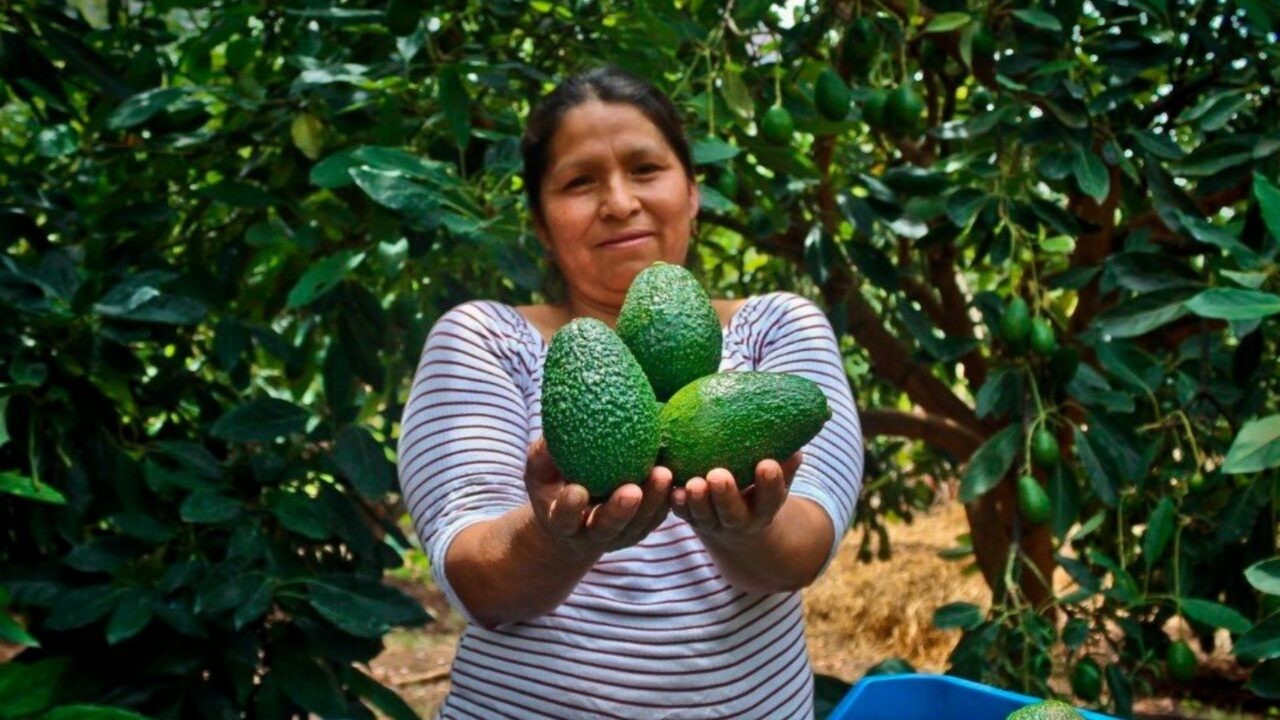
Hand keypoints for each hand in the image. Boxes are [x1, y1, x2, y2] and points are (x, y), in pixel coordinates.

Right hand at [524, 437, 672, 556]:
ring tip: (663, 474)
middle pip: (607, 527)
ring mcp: (618, 536)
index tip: (577, 490)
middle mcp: (590, 534)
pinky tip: (677, 477)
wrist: (575, 521)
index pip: (563, 518)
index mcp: (561, 522)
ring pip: (638, 524)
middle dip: (621, 510)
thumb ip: (543, 456)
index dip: (570, 508)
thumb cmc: (554, 488)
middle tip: (632, 490)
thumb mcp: (540, 474)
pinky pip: (656, 518)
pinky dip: (667, 501)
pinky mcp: (640, 529)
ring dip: (652, 502)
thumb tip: (552, 430)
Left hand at [669, 452, 802, 537]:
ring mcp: (712, 522)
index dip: (770, 484)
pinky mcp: (689, 518)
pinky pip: (681, 513)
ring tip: (693, 484)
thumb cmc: (758, 488)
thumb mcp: (777, 479)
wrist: (737, 524)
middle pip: (733, 513)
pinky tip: (671, 490)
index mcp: (764, 509)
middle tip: (718, 476)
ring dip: (696, 501)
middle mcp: (739, 520)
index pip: (771, 498)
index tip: (767, 464)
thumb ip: (786, 463)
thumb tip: (796, 443)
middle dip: (725, 496)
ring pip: (703, 516)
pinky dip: (676, 504)